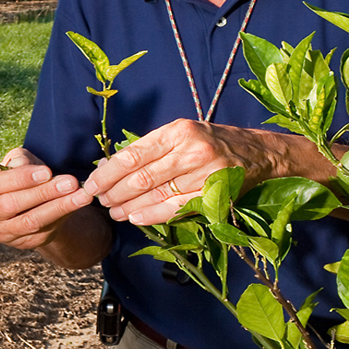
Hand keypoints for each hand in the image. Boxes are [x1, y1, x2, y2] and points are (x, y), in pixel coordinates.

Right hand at [0, 148, 93, 250]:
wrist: (31, 199)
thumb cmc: (21, 174)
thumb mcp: (18, 161)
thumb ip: (20, 161)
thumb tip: (28, 168)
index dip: (20, 178)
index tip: (46, 171)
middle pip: (12, 205)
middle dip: (43, 193)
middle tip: (70, 182)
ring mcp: (3, 232)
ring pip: (31, 221)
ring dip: (58, 207)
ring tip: (81, 195)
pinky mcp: (23, 243)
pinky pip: (44, 231)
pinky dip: (63, 215)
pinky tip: (78, 203)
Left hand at [83, 119, 308, 225]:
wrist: (257, 152)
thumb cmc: (211, 141)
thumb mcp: (180, 133)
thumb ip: (149, 148)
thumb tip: (110, 166)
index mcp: (177, 131)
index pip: (132, 154)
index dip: (108, 172)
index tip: (91, 183)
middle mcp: (190, 149)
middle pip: (141, 177)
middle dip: (114, 192)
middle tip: (99, 201)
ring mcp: (204, 173)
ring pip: (156, 195)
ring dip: (129, 206)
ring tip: (113, 211)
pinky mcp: (214, 193)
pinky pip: (176, 209)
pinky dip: (152, 215)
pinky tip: (136, 218)